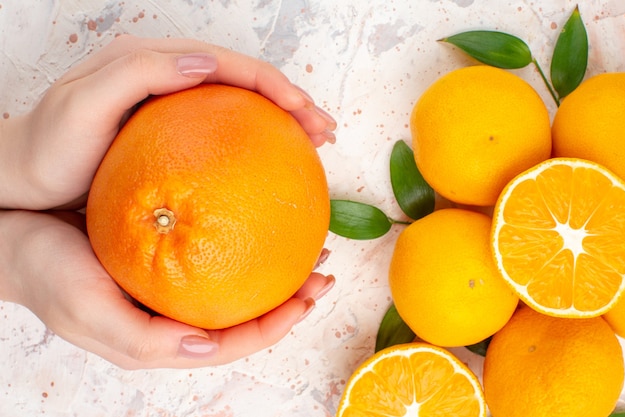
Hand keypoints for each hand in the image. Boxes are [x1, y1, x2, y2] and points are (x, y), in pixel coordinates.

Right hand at [0, 210, 333, 368]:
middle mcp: (179, 310)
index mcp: (167, 334)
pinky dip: (243, 227)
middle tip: (323, 264)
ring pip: (238, 275)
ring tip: (306, 236)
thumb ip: (148, 340)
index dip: (281, 322)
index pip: (237, 340)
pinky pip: (216, 241)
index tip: (315, 293)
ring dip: (277, 259)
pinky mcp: (169, 248)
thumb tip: (210, 347)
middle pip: (248, 308)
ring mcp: (176, 278)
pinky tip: (257, 200)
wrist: (17, 235)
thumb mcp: (89, 312)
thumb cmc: (49, 276)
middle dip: (292, 292)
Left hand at [1, 35, 335, 209]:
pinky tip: (269, 165)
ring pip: (238, 107)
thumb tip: (208, 63)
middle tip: (324, 132)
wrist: (18, 178)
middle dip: (290, 103)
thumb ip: (140, 75)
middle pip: (243, 83)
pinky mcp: (168, 134)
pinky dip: (253, 143)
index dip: (274, 85)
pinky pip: (221, 132)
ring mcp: (169, 106)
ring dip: (279, 123)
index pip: (228, 65)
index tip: (306, 113)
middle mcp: (166, 77)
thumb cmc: (46, 148)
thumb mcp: (82, 106)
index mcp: (152, 62)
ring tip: (312, 146)